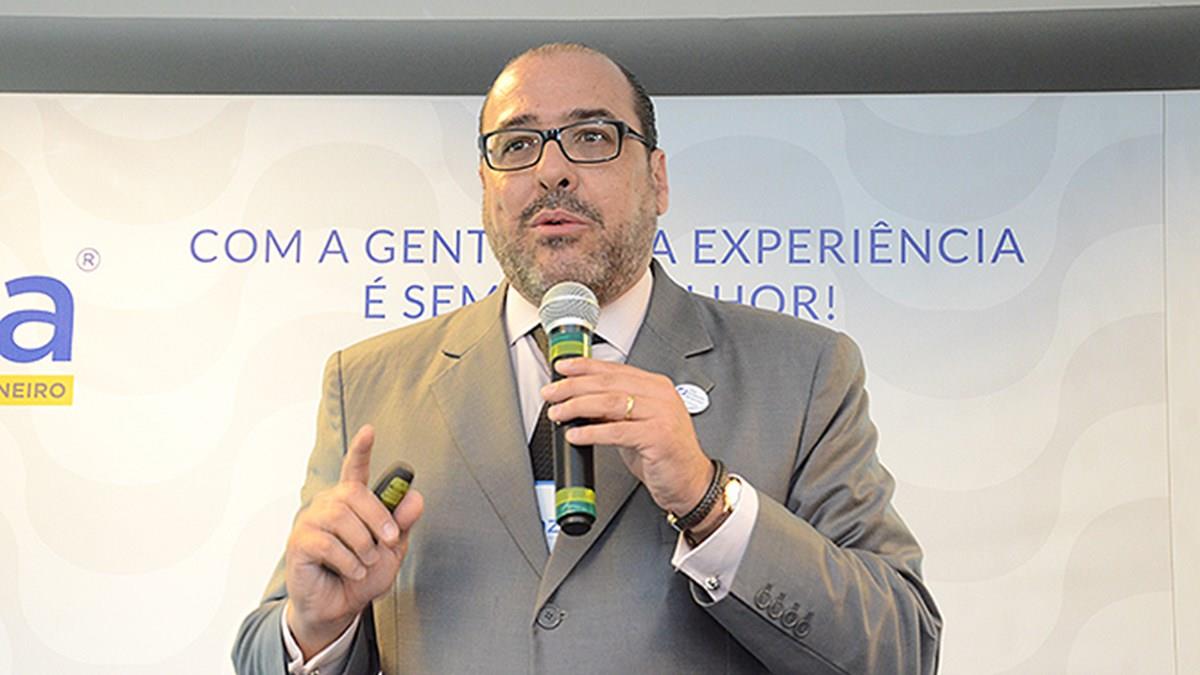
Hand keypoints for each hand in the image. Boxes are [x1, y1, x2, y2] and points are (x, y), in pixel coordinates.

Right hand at [284, 424, 423, 658]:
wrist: (340, 608)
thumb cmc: (362, 575)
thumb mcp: (392, 550)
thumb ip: (403, 524)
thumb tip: (415, 498)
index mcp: (351, 503)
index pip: (355, 470)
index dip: (362, 449)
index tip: (369, 431)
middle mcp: (329, 506)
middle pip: (352, 492)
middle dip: (378, 516)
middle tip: (390, 538)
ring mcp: (311, 522)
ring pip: (340, 517)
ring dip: (363, 543)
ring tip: (367, 561)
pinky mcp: (299, 543)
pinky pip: (326, 543)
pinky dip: (348, 560)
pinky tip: (353, 570)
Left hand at [541, 358, 712, 515]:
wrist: (691, 482)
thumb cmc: (665, 454)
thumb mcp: (636, 425)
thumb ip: (613, 411)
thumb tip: (579, 402)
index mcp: (656, 387)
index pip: (614, 369)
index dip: (584, 367)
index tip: (562, 368)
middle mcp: (660, 396)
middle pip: (608, 383)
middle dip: (573, 386)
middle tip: (552, 393)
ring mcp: (662, 414)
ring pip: (610, 402)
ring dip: (578, 406)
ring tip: (559, 413)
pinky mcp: (659, 436)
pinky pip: (617, 431)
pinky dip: (592, 431)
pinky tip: (576, 434)